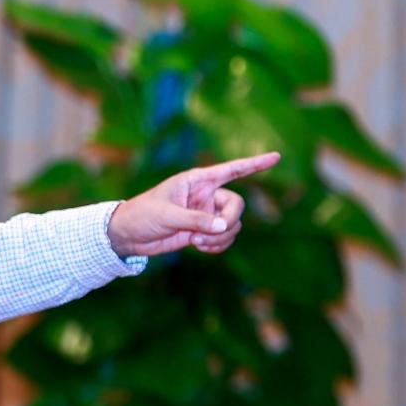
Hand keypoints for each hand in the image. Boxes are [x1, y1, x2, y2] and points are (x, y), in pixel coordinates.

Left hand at [107, 152, 280, 257]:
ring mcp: (206, 214)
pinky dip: (218, 246)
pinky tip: (201, 248)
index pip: (232, 170)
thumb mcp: (167, 215)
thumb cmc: (142, 215)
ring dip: (220, 237)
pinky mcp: (203, 231)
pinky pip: (225, 238)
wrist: (128, 236)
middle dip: (229, 221)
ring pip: (232, 225)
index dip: (255, 164)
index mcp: (197, 181)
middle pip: (237, 205)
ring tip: (196, 241)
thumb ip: (196, 220)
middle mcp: (205, 195)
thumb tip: (224, 226)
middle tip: (207, 233)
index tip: (277, 157)